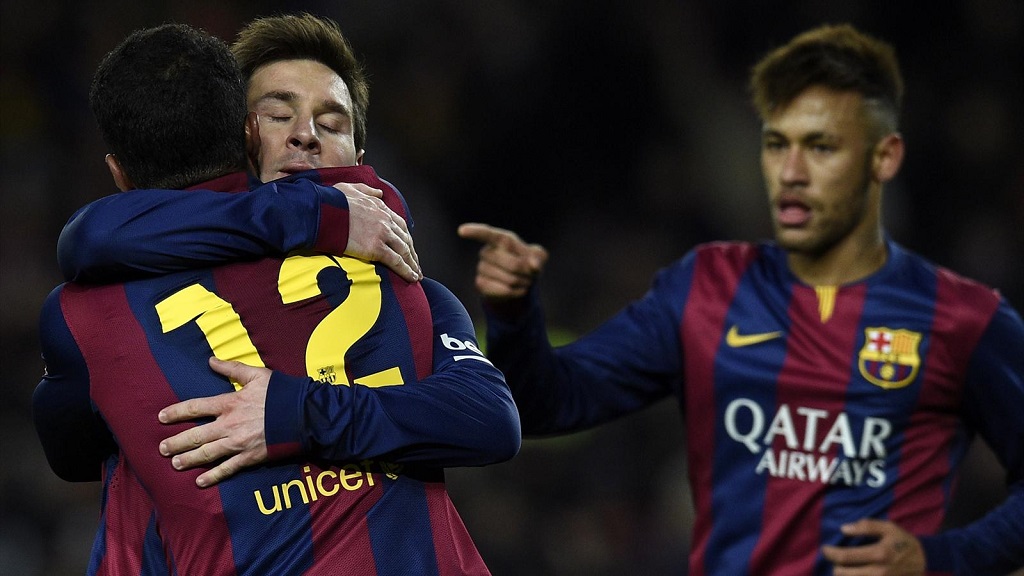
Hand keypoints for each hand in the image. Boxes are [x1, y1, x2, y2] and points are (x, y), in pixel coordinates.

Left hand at [157, 357, 269, 487]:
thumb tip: (211, 360)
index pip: (195, 408)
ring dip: (189, 459)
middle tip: (162, 448)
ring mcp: (239, 443)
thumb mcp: (258, 375)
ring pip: (207, 453)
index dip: (176, 413)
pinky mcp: (250, 457)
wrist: (304, 415)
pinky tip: (200, 481)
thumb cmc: (282, 393)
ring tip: (175, 464)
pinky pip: (227, 469)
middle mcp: (229, 425)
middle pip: (196, 435)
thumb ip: (233, 369)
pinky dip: (213, 476)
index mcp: (230, 403)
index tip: (161, 417)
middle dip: (177, 442)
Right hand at [336, 182, 420, 282]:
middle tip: (416, 264)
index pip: (399, 224)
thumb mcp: (350, 189)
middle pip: (405, 239)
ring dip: (412, 264)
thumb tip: (379, 193)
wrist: (321, 212)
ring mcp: (382, 234)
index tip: (408, 245)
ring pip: (404, 251)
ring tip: (416, 275)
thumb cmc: (330, 201)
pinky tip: (411, 277)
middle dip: (412, 253)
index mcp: (380, 207)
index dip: (405, 236)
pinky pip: (396, 261)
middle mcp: (385, 220)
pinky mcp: (376, 248)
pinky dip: (406, 270)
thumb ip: (367, 191)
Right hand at [457, 222, 547, 299]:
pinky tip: (516, 290)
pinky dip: (515, 293)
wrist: (517, 281)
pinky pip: (502, 291)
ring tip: (523, 281)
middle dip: (528, 272)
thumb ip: (539, 258)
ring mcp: (480, 268)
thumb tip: (534, 266)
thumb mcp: (539, 256)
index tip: (462, 231)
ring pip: (510, 280)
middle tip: (530, 273)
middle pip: (514, 265)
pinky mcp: (479, 284)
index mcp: (500, 239)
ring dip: (523, 283)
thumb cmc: (528, 262)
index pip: (486, 233)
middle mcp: (486, 251)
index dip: (474, 232)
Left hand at [821, 519, 924, 574]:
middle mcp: (879, 572)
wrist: (925, 559)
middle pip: (844, 574)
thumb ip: (866, 526)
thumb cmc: (903, 541)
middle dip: (835, 567)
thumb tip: (844, 528)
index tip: (825, 549)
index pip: (845, 557)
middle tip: (835, 560)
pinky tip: (853, 573)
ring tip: (843, 568)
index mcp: (878, 554)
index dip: (830, 553)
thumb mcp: (888, 527)